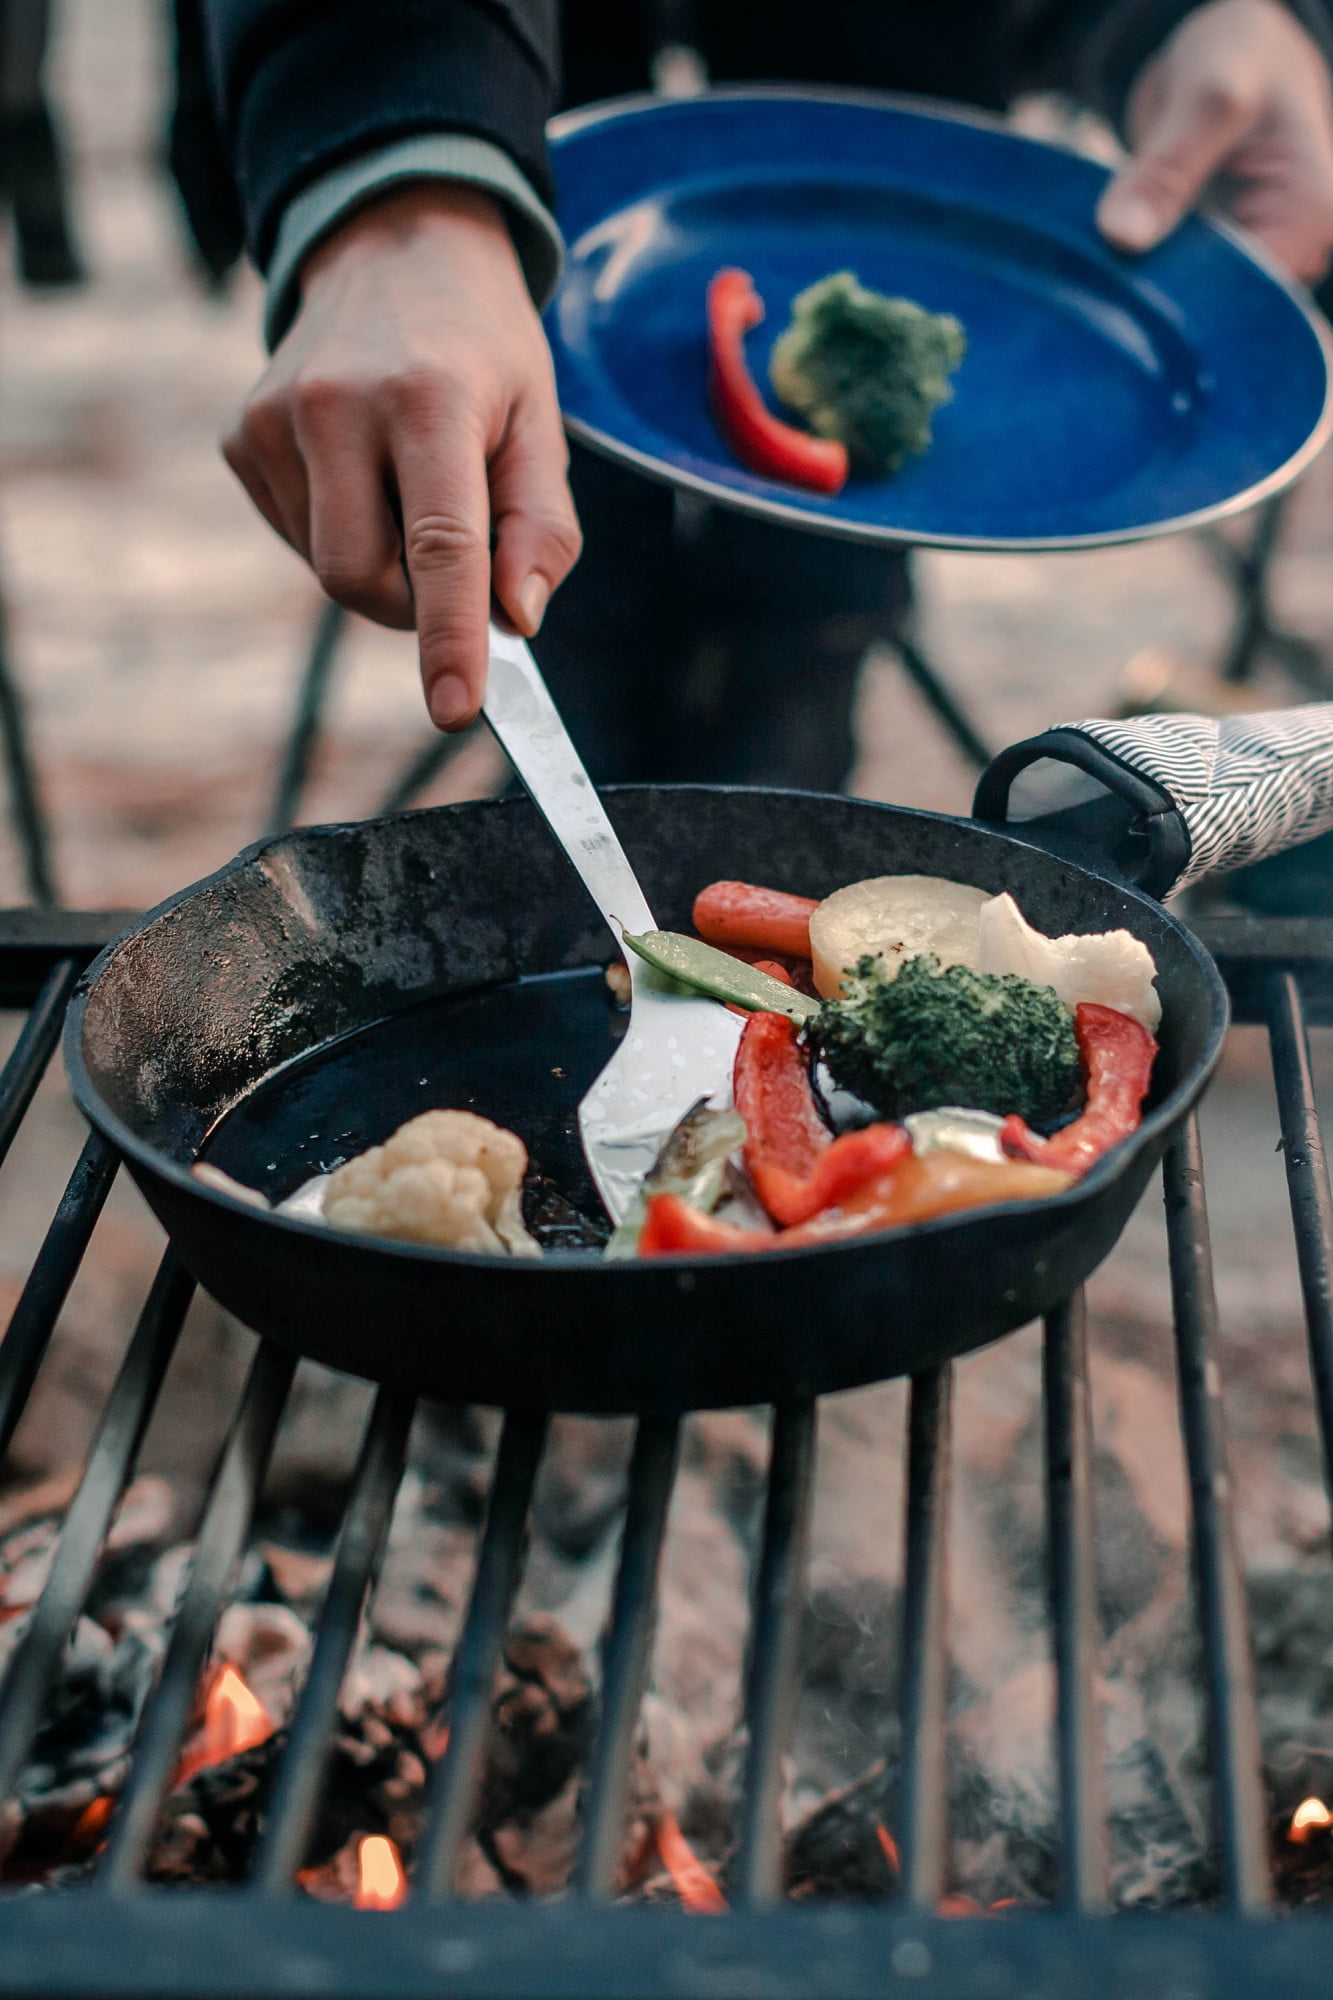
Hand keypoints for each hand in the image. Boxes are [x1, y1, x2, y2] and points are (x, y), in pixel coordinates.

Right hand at [223, 185, 580, 728]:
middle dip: (411, 606)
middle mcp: (337, 404)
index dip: (448, 639)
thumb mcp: (541, 420)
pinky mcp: (242, 435)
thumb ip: (543, 526)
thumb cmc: (482, 348)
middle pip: (360, 577)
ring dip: (380, 563)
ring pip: (327, 566)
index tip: (458, 708)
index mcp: (428, 399)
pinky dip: (341, 533)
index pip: (439, 548)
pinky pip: (298, 535)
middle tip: (454, 569)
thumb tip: (517, 618)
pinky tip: (364, 473)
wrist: (393, 247)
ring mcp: (275, 418)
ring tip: (409, 485)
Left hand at [1096, 0, 1332, 282]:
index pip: (1247, 298)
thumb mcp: (1207, 99)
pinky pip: (1184, 287)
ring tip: (1115, 271)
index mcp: (1311, 217)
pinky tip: (1122, 268)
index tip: (1128, 285)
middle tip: (1109, 281)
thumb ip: (1167, 168)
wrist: (1235, 54)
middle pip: (1223, 310)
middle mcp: (1297, 249)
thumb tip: (1122, 236)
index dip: (1185, 299)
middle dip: (1166, 300)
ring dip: (1155, 291)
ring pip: (1200, 305)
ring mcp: (1263, 258)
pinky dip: (1152, 279)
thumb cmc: (1237, 60)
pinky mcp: (1228, 259)